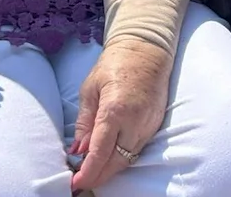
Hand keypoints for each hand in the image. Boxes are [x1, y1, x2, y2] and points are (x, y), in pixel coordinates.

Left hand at [70, 39, 170, 191]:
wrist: (147, 48)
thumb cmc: (115, 64)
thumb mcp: (90, 89)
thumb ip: (84, 122)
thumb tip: (78, 151)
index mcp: (115, 110)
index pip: (100, 152)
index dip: (87, 173)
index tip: (75, 184)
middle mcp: (135, 121)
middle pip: (116, 162)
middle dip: (98, 176)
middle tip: (81, 182)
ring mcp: (148, 124)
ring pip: (128, 159)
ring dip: (110, 169)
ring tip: (93, 171)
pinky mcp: (155, 124)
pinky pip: (137, 148)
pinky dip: (123, 156)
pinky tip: (110, 156)